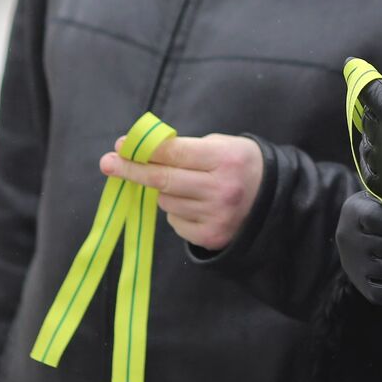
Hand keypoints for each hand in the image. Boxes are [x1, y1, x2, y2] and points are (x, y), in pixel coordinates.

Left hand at [100, 133, 262, 250]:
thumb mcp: (222, 145)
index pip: (175, 153)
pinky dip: (177, 211)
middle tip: (108, 163)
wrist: (272, 199)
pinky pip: (175, 222)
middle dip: (133, 171)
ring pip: (167, 202)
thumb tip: (141, 153)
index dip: (145, 150)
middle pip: (164, 180)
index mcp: (225, 159)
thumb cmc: (239, 164)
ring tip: (186, 185)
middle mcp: (221, 189)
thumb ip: (185, 148)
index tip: (121, 146)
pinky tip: (195, 204)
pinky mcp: (211, 236)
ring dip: (164, 192)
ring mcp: (216, 216)